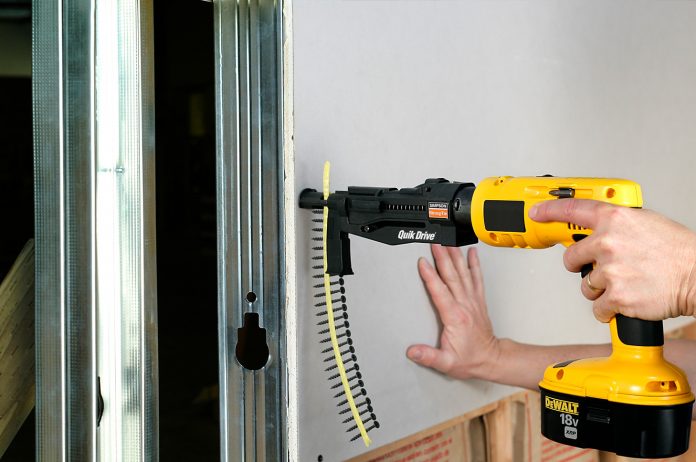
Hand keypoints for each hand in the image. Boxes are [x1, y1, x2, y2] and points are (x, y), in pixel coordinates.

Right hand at [406, 245, 499, 380]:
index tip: (423, 263)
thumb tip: (413, 351)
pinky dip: (475, 264)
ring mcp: (473, 301)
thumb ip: (429, 356)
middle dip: (442, 257)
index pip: (440, 291)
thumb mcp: (447, 363)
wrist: (491, 360)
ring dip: (456, 256)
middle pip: (452, 276)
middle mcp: (465, 305)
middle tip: (435, 243)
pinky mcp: (478, 301)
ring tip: (449, 242)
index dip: (430, 276)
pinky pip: (477, 278)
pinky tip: (472, 254)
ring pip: (464, 273)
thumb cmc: (470, 360)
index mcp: (455, 317)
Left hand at [530, 199, 695, 321]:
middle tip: (600, 267)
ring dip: (600, 288)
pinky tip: (627, 300)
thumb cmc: (676, 251)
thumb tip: (595, 228)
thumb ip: (616, 223)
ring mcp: (610, 270)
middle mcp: (608, 242)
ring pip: (585, 285)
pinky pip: (597, 307)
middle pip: (571, 257)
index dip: (549, 211)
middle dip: (581, 265)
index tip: (536, 213)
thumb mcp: (645, 222)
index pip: (571, 209)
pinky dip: (609, 309)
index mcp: (614, 219)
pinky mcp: (615, 296)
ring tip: (626, 282)